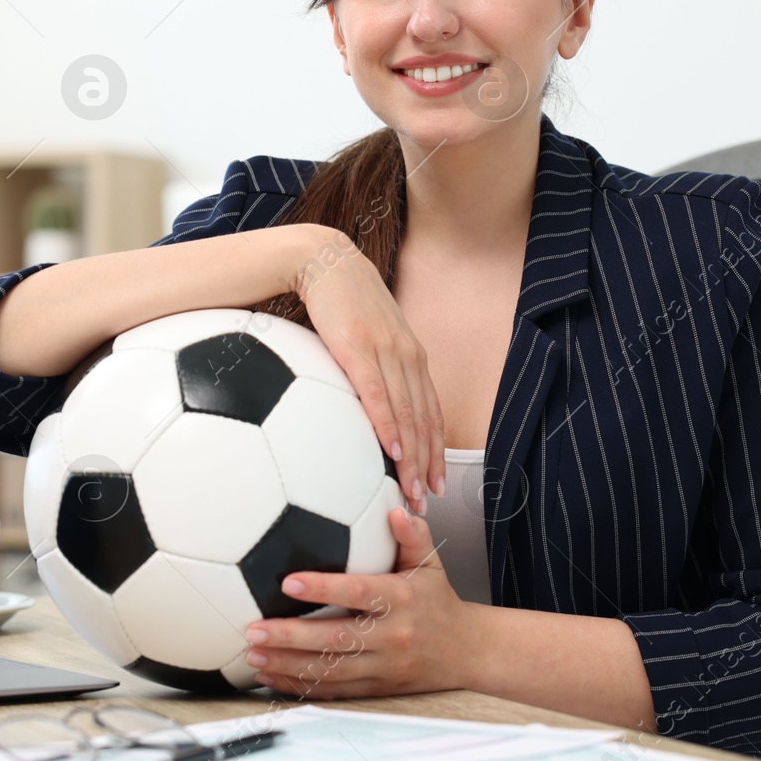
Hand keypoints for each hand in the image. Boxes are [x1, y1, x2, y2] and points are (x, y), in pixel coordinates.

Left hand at [242, 508, 472, 698]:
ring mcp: (384, 667)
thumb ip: (412, 536)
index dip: (322, 588)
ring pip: (330, 670)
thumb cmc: (438, 601)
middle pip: (336, 639)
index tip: (288, 582)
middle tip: (253, 630)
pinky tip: (271, 678)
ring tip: (253, 656)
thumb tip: (394, 510)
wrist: (467, 652)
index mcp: (402, 599)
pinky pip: (335, 691)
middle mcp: (392, 636)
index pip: (358, 592)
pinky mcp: (377, 689)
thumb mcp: (432, 565)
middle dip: (291, 636)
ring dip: (288, 665)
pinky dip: (301, 687)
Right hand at [295, 228, 444, 511]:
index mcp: (410, 356)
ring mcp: (385, 351)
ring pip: (406, 413)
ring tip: (413, 489)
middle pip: (424, 419)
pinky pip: (376, 393)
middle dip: (428, 463)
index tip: (436, 483)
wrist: (324, 260)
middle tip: (428, 500)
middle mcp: (407, 356)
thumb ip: (370, 367)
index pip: (430, 410)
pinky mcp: (358, 347)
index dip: (435, 449)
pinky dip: (387, 423)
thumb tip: (362, 404)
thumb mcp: (364, 335)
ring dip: (413, 455)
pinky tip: (390, 449)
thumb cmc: (340, 300)